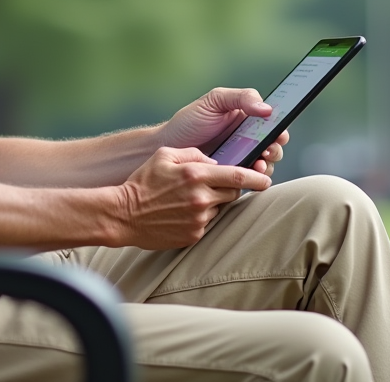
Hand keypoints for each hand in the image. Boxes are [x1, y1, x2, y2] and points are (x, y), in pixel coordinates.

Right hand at [113, 146, 268, 248]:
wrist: (123, 214)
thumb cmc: (142, 182)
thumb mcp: (165, 156)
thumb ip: (194, 154)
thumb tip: (214, 161)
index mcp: (196, 175)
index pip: (238, 175)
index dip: (257, 177)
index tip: (266, 179)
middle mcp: (201, 198)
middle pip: (232, 192)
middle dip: (229, 187)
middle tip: (213, 185)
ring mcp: (199, 219)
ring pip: (219, 208)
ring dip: (212, 202)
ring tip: (186, 200)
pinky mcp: (194, 235)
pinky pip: (207, 223)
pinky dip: (200, 217)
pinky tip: (180, 213)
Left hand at [157, 87, 289, 175]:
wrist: (168, 146)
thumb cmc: (190, 121)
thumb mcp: (214, 101)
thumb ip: (241, 98)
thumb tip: (267, 109)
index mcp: (248, 119)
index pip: (274, 124)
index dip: (280, 128)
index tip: (278, 133)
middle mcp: (249, 139)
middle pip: (274, 146)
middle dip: (275, 149)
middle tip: (267, 150)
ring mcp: (242, 159)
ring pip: (266, 164)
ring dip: (267, 165)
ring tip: (257, 164)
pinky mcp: (233, 176)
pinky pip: (250, 180)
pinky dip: (254, 179)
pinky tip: (248, 175)